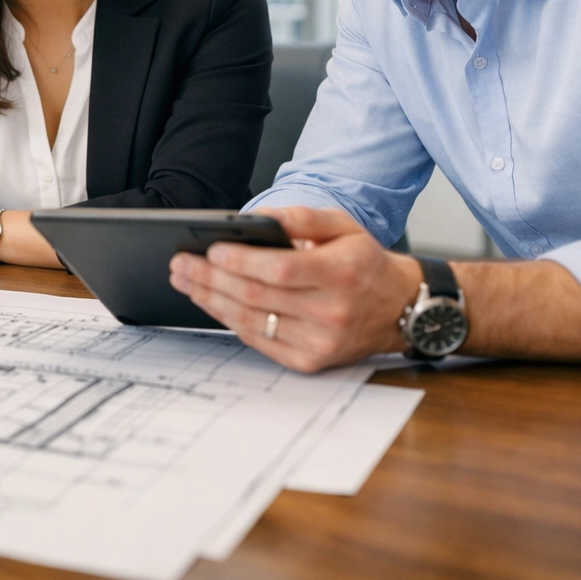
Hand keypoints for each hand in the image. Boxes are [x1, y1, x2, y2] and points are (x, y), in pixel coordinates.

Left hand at [168, 206, 418, 371]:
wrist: (400, 308)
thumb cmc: (365, 263)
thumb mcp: (344, 226)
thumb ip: (303, 218)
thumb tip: (262, 218)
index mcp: (340, 274)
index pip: (280, 270)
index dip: (241, 261)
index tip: (209, 249)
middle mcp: (331, 312)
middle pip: (257, 296)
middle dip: (211, 278)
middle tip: (180, 265)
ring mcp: (320, 342)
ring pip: (252, 321)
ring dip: (211, 301)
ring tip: (186, 282)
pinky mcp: (311, 361)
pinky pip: (260, 341)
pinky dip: (230, 321)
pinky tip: (212, 303)